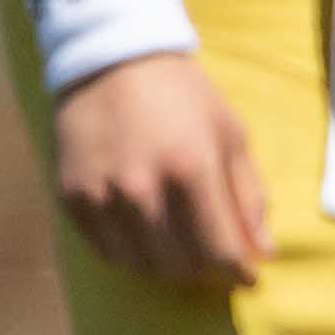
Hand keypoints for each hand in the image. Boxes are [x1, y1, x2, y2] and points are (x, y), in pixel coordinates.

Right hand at [52, 49, 265, 287]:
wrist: (110, 59)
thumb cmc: (182, 96)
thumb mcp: (230, 134)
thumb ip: (249, 197)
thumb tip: (262, 255)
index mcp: (191, 167)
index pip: (220, 251)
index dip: (240, 273)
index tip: (249, 275)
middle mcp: (142, 187)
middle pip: (182, 267)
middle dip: (206, 269)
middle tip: (211, 253)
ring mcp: (102, 195)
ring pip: (143, 267)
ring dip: (168, 265)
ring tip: (179, 243)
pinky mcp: (72, 198)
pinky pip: (108, 254)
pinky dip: (132, 253)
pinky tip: (144, 231)